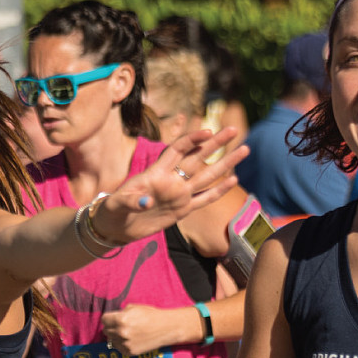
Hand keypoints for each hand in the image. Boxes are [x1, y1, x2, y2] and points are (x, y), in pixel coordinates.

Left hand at [92, 128, 247, 244]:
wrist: (115, 227)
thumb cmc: (113, 211)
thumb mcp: (117, 204)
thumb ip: (131, 201)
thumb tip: (146, 202)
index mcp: (156, 173)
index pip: (178, 150)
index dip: (192, 139)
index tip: (207, 132)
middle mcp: (171, 180)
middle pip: (198, 157)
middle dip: (216, 143)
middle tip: (234, 129)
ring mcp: (179, 194)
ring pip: (207, 176)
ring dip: (225, 163)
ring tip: (244, 148)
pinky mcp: (182, 210)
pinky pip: (204, 199)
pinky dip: (219, 190)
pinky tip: (234, 179)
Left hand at [102, 304, 184, 355]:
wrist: (166, 328)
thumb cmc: (150, 315)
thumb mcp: (133, 307)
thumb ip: (120, 313)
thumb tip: (112, 318)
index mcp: (120, 319)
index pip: (104, 320)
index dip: (109, 318)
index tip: (112, 318)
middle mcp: (121, 333)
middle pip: (106, 330)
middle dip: (111, 327)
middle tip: (120, 325)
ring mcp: (125, 344)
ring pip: (111, 340)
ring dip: (116, 336)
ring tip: (127, 332)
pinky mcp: (130, 352)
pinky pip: (118, 348)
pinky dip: (122, 344)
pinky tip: (131, 339)